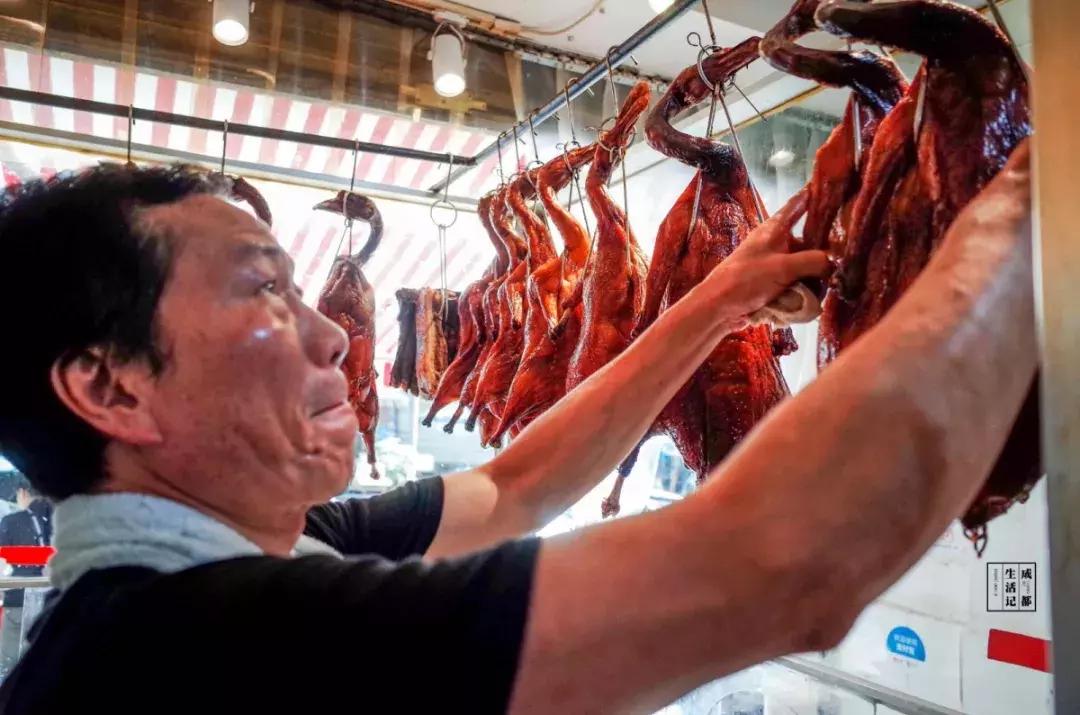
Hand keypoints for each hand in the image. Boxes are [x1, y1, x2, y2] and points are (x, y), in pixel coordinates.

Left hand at [707, 189, 830, 320]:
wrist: (718, 308)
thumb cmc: (745, 280)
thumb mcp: (783, 267)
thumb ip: (813, 261)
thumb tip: (833, 263)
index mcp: (775, 228)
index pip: (798, 203)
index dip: (814, 194)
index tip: (833, 186)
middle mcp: (776, 243)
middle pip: (810, 242)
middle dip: (822, 257)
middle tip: (835, 267)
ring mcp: (775, 264)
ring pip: (806, 267)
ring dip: (813, 280)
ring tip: (817, 291)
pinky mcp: (773, 284)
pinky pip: (797, 285)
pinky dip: (803, 293)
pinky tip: (806, 302)